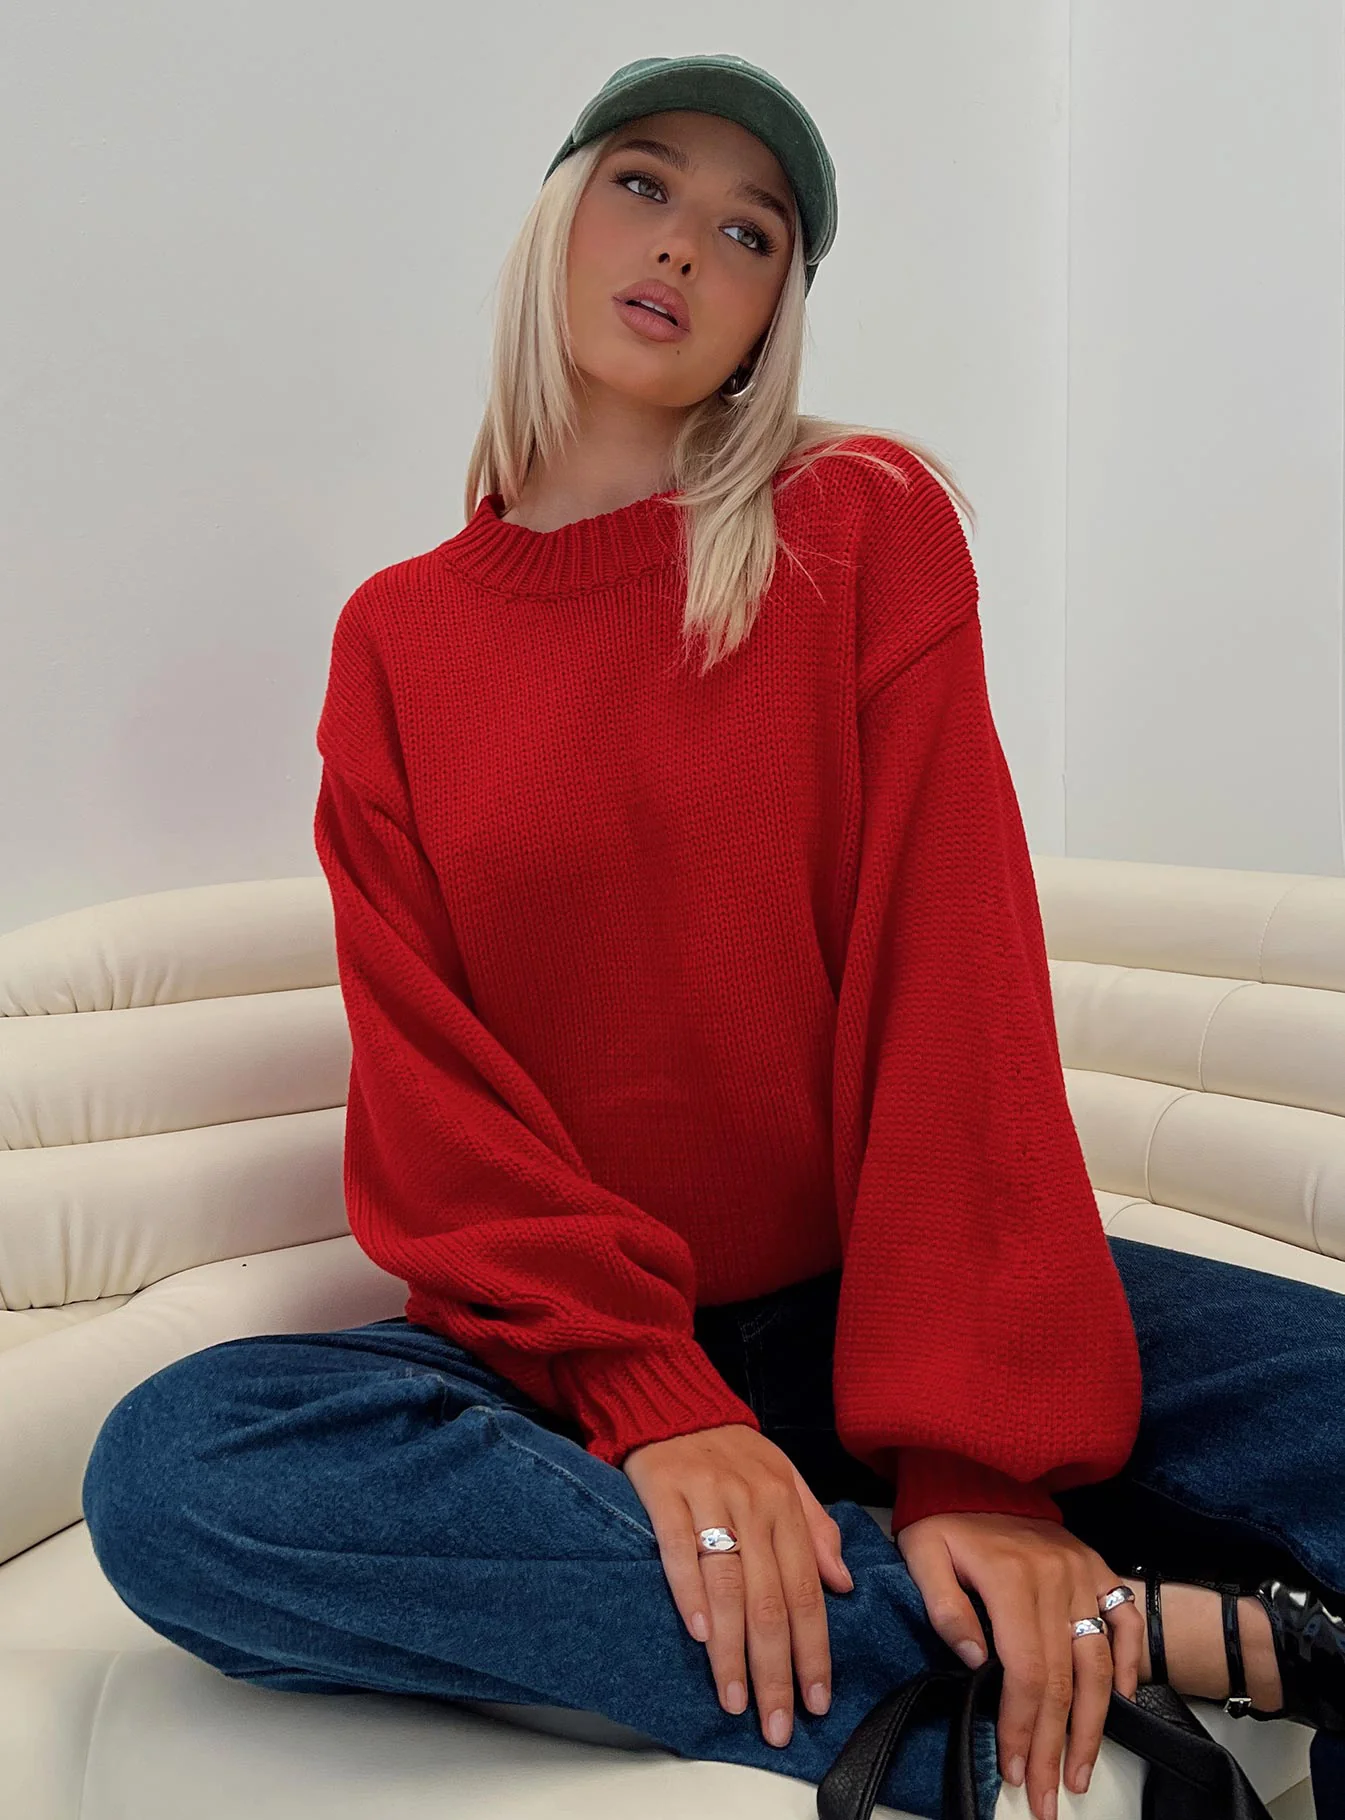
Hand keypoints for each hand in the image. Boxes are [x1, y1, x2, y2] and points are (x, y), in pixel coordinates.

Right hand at [623, 1424, 855, 1748]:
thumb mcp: (784, 1476)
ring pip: (728, 1585)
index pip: (807, 1590)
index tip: (817, 1699)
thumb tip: (843, 1583)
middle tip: (776, 1722)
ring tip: (736, 1698)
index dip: (814, 1649)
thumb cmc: (730, 1449)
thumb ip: (815, 1526)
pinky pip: (679, 1549)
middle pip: (770, 1600)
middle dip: (776, 1669)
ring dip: (732, 1650)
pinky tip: (696, 1634)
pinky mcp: (664, 1493)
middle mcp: (751, 1503)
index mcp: (784, 1504)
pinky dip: (689, 1593)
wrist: (673, 1402)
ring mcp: (708, 1498)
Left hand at [896, 1511, 1143, 1819]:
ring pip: (1099, 1662)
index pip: (1026, 1671)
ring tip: (1078, 1770)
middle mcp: (1057, 1578)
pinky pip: (1125, 1621)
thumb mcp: (923, 1554)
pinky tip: (1118, 1703)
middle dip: (1054, 1745)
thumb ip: (944, 1605)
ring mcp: (1083, 1573)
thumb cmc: (944, 1520)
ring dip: (1093, 1724)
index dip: (1021, 1725)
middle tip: (1045, 1795)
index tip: (1013, 1767)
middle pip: (1065, 1680)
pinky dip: (1127, 1664)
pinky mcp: (1098, 1568)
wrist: (974, 1470)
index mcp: (1012, 1579)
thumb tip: (973, 1659)